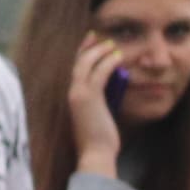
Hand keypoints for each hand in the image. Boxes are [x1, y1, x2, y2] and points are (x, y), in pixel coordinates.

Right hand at [68, 37, 127, 177]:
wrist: (95, 154)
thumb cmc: (100, 140)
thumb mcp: (99, 116)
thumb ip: (102, 101)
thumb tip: (114, 87)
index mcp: (72, 98)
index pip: (75, 70)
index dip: (82, 55)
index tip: (91, 43)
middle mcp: (71, 93)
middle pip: (77, 62)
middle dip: (87, 47)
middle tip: (97, 36)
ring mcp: (78, 94)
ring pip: (86, 64)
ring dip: (100, 51)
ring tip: (112, 45)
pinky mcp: (87, 97)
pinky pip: (99, 72)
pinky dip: (108, 62)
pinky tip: (118, 57)